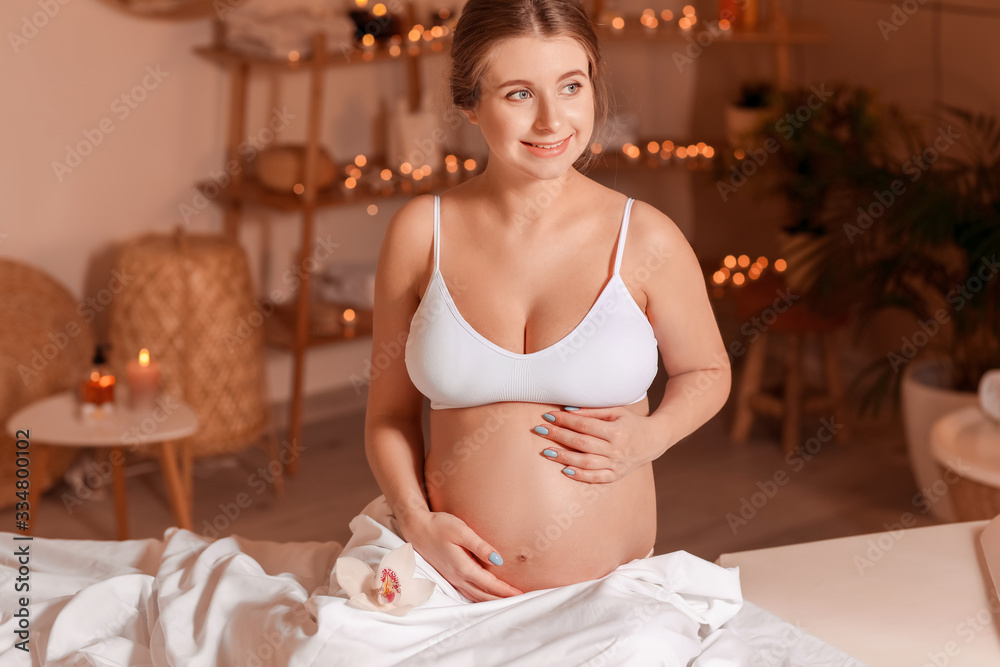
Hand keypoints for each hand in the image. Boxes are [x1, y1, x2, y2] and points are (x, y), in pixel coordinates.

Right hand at [396, 509, 524, 601]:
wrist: (416, 527)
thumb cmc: (439, 526)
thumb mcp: (461, 531)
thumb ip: (480, 546)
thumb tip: (498, 560)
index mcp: (463, 567)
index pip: (489, 584)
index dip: (506, 590)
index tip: (521, 594)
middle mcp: (457, 577)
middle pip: (484, 595)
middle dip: (502, 599)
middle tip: (521, 600)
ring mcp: (452, 578)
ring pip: (475, 596)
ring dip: (492, 600)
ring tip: (508, 601)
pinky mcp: (449, 575)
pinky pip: (468, 592)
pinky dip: (481, 597)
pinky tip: (487, 596)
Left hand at [532, 406, 664, 482]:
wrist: (653, 440)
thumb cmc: (631, 422)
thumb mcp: (616, 411)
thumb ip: (593, 411)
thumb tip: (568, 410)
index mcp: (616, 430)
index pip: (585, 425)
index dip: (565, 420)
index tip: (549, 416)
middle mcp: (616, 449)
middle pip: (582, 443)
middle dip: (559, 436)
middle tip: (540, 430)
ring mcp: (616, 464)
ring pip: (586, 462)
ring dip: (564, 457)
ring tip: (546, 451)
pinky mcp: (616, 475)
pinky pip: (596, 478)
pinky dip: (580, 476)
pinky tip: (565, 470)